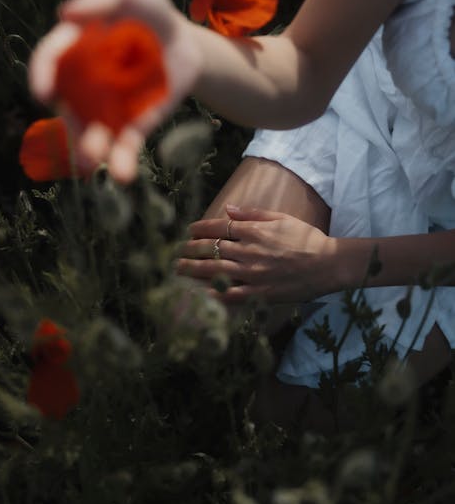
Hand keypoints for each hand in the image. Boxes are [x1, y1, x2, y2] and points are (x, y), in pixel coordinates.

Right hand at [28, 0, 202, 181]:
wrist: (182, 40)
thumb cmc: (148, 11)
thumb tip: (66, 15)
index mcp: (74, 48)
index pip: (51, 60)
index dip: (42, 75)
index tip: (44, 91)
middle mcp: (83, 83)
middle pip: (68, 107)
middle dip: (69, 126)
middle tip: (76, 137)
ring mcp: (106, 107)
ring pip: (91, 133)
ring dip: (89, 150)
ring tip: (94, 161)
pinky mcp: (132, 124)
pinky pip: (123, 145)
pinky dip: (121, 160)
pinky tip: (122, 174)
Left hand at [177, 205, 338, 302]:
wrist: (327, 265)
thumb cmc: (307, 239)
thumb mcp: (281, 218)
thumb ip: (252, 214)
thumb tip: (227, 209)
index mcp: (254, 231)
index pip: (218, 228)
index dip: (200, 228)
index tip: (189, 230)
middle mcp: (249, 252)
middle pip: (211, 249)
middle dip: (190, 249)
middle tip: (176, 252)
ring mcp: (252, 274)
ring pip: (214, 271)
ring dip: (193, 270)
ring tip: (178, 270)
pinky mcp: (259, 293)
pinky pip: (229, 295)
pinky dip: (212, 294)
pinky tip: (198, 293)